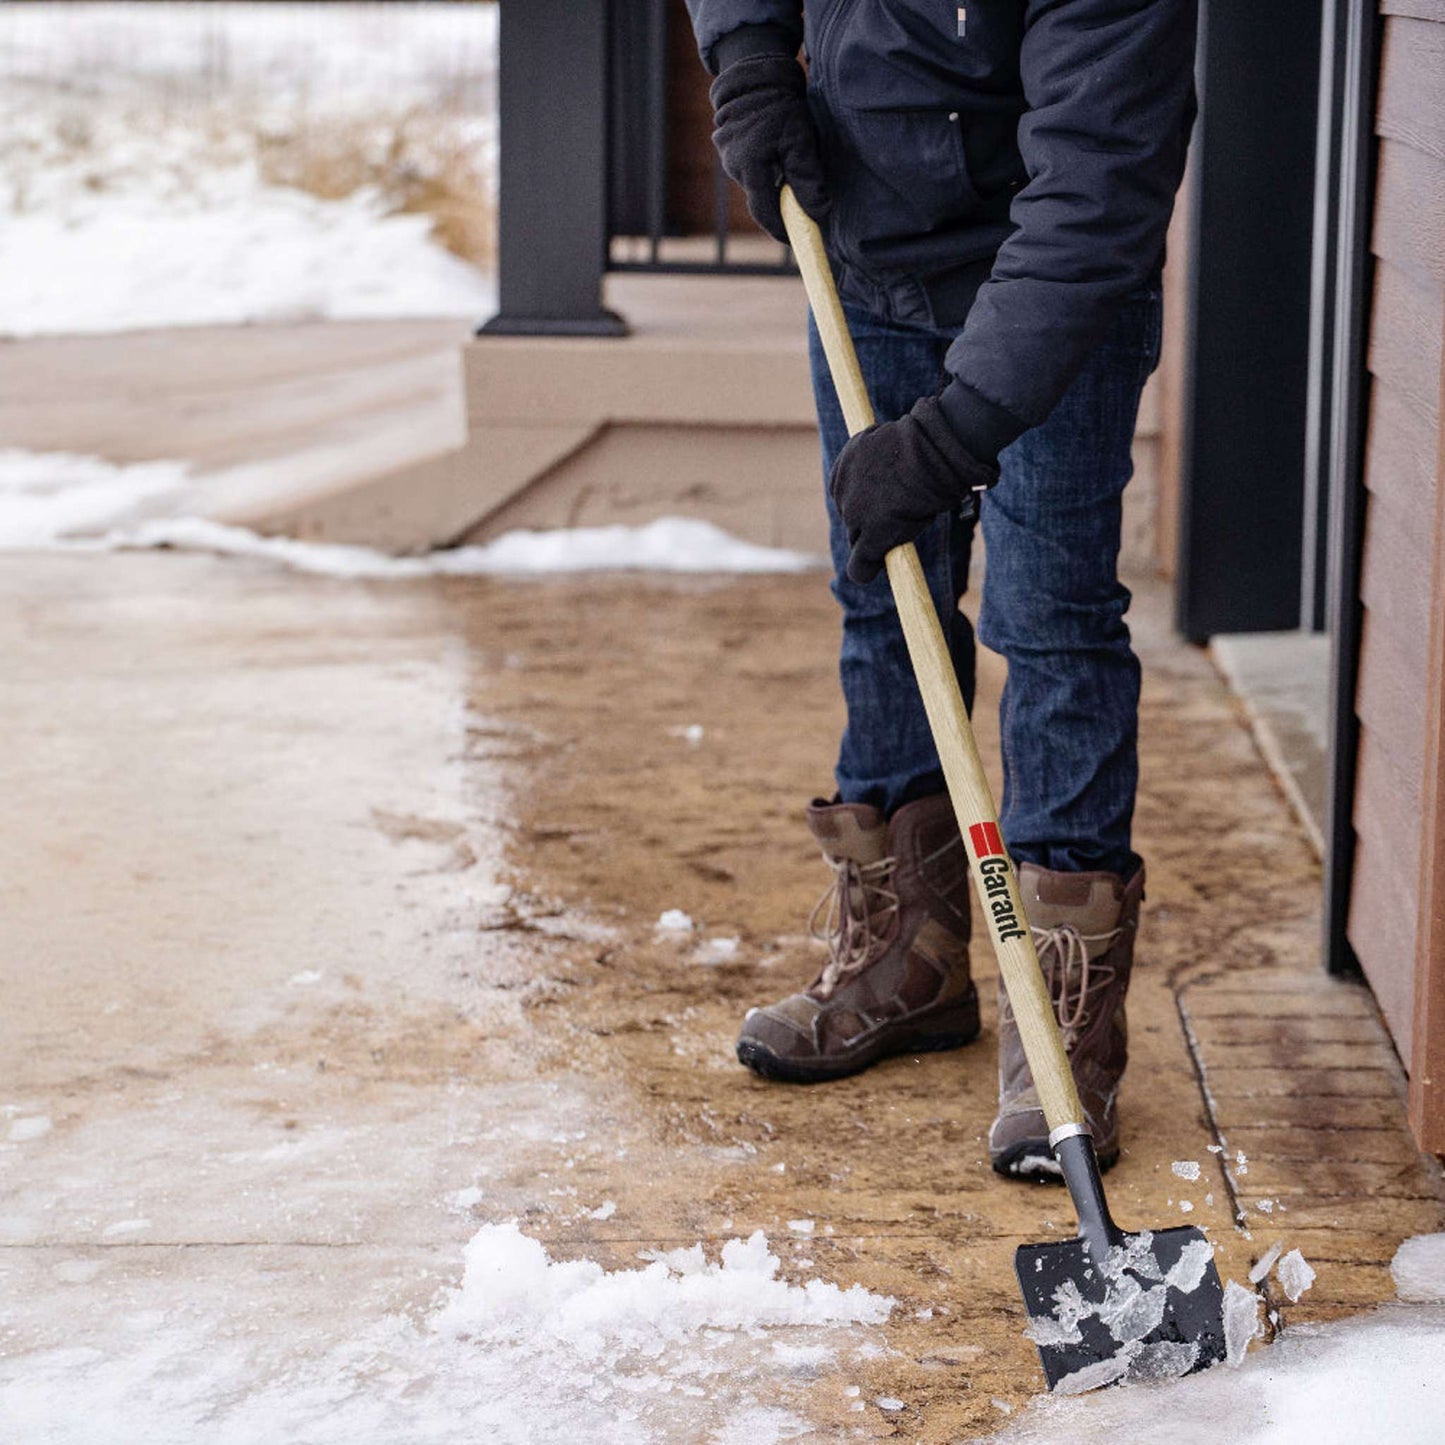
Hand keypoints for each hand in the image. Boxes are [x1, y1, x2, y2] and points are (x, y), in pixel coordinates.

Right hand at [710, 54, 829, 241]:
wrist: (758, 75)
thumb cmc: (783, 106)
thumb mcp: (801, 141)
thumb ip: (809, 180)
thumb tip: (820, 213)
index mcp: (750, 165)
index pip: (765, 212)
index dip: (780, 230)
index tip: (795, 240)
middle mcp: (733, 164)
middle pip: (760, 200)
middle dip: (780, 205)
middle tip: (802, 204)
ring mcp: (726, 156)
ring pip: (754, 185)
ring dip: (772, 185)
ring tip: (788, 166)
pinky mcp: (726, 149)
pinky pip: (748, 170)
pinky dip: (764, 171)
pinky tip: (775, 154)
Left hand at [829, 394, 998, 584]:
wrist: (933, 450)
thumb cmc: (925, 444)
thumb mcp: (891, 448)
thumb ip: (882, 466)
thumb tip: (896, 476)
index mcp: (843, 468)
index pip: (849, 499)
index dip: (870, 504)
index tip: (890, 501)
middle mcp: (841, 492)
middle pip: (852, 521)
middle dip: (872, 523)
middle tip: (904, 513)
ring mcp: (854, 515)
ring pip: (859, 541)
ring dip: (877, 540)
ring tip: (909, 520)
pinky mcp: (870, 536)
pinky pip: (859, 565)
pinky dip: (864, 570)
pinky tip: (870, 572)